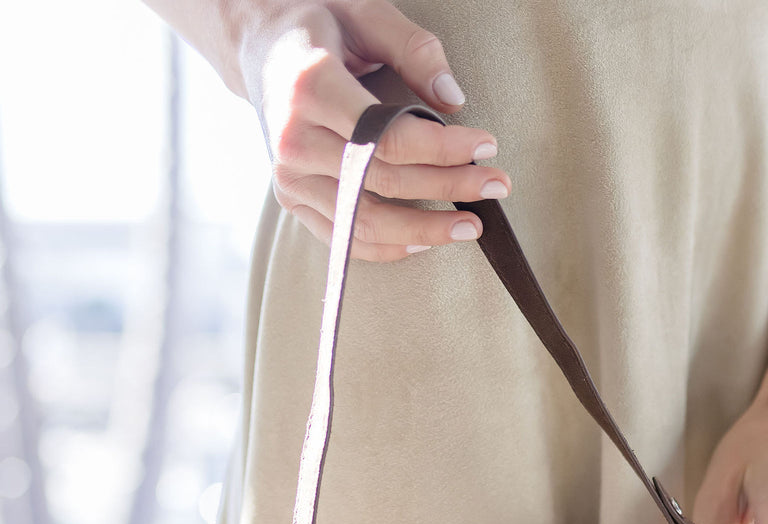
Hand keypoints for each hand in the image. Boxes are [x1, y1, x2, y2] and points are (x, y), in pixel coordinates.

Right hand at [237, 2, 511, 257]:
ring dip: (425, 230)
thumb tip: (453, 98)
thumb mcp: (366, 12)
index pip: (386, 137)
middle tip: (496, 185)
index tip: (487, 147)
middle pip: (383, 182)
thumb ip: (413, 49)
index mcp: (309, 87)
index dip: (443, 150)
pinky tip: (425, 241)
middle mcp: (293, 139)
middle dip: (448, 188)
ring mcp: (288, 176)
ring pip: (364, 222)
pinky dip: (388, 246)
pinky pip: (345, 239)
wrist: (261, 46)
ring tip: (470, 226)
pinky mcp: (291, 199)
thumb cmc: (320, 24)